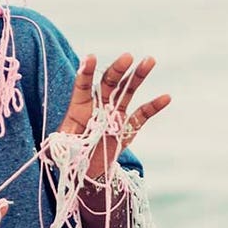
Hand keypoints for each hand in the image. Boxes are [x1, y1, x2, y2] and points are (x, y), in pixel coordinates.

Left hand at [58, 54, 170, 177]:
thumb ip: (63, 144)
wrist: (86, 171)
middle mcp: (98, 106)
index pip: (83, 85)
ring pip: (127, 91)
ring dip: (138, 76)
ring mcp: (114, 115)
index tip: (90, 57)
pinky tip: (166, 97)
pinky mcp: (127, 128)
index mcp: (79, 107)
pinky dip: (154, 106)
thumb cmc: (69, 157)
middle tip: (128, 57)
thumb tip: (68, 144)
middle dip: (118, 70)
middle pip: (109, 83)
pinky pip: (142, 115)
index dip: (86, 71)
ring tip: (149, 60)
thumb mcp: (60, 149)